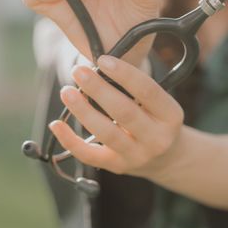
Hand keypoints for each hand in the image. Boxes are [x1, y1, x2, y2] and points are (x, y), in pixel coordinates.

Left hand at [49, 55, 183, 177]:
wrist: (167, 159)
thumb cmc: (156, 120)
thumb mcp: (158, 104)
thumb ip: (136, 88)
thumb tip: (98, 64)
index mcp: (171, 116)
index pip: (148, 91)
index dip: (124, 74)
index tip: (103, 60)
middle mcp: (157, 138)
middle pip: (124, 112)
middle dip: (98, 89)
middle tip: (79, 71)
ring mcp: (137, 155)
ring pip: (106, 133)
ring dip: (83, 111)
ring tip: (66, 91)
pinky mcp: (117, 167)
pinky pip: (89, 155)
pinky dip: (69, 140)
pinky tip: (56, 124)